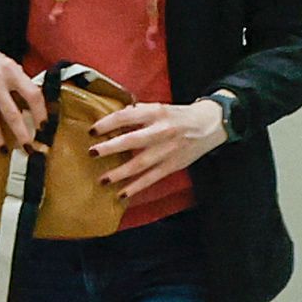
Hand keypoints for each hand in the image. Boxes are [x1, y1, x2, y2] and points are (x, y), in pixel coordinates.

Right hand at [0, 45, 44, 149]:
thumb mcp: (8, 66)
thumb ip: (21, 84)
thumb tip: (36, 111)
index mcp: (11, 71)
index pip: (32, 95)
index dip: (40, 114)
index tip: (43, 128)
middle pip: (12, 114)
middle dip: (22, 135)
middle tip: (28, 148)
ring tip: (5, 150)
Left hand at [88, 98, 228, 191]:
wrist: (209, 125)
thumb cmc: (179, 116)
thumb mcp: (159, 107)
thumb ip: (138, 113)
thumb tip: (114, 121)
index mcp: (156, 113)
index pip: (126, 117)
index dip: (108, 123)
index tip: (92, 131)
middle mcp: (162, 131)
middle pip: (132, 141)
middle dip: (110, 148)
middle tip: (92, 153)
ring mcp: (168, 151)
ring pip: (140, 163)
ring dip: (120, 173)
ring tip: (103, 179)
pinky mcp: (174, 165)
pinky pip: (152, 178)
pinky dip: (137, 187)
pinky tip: (123, 193)